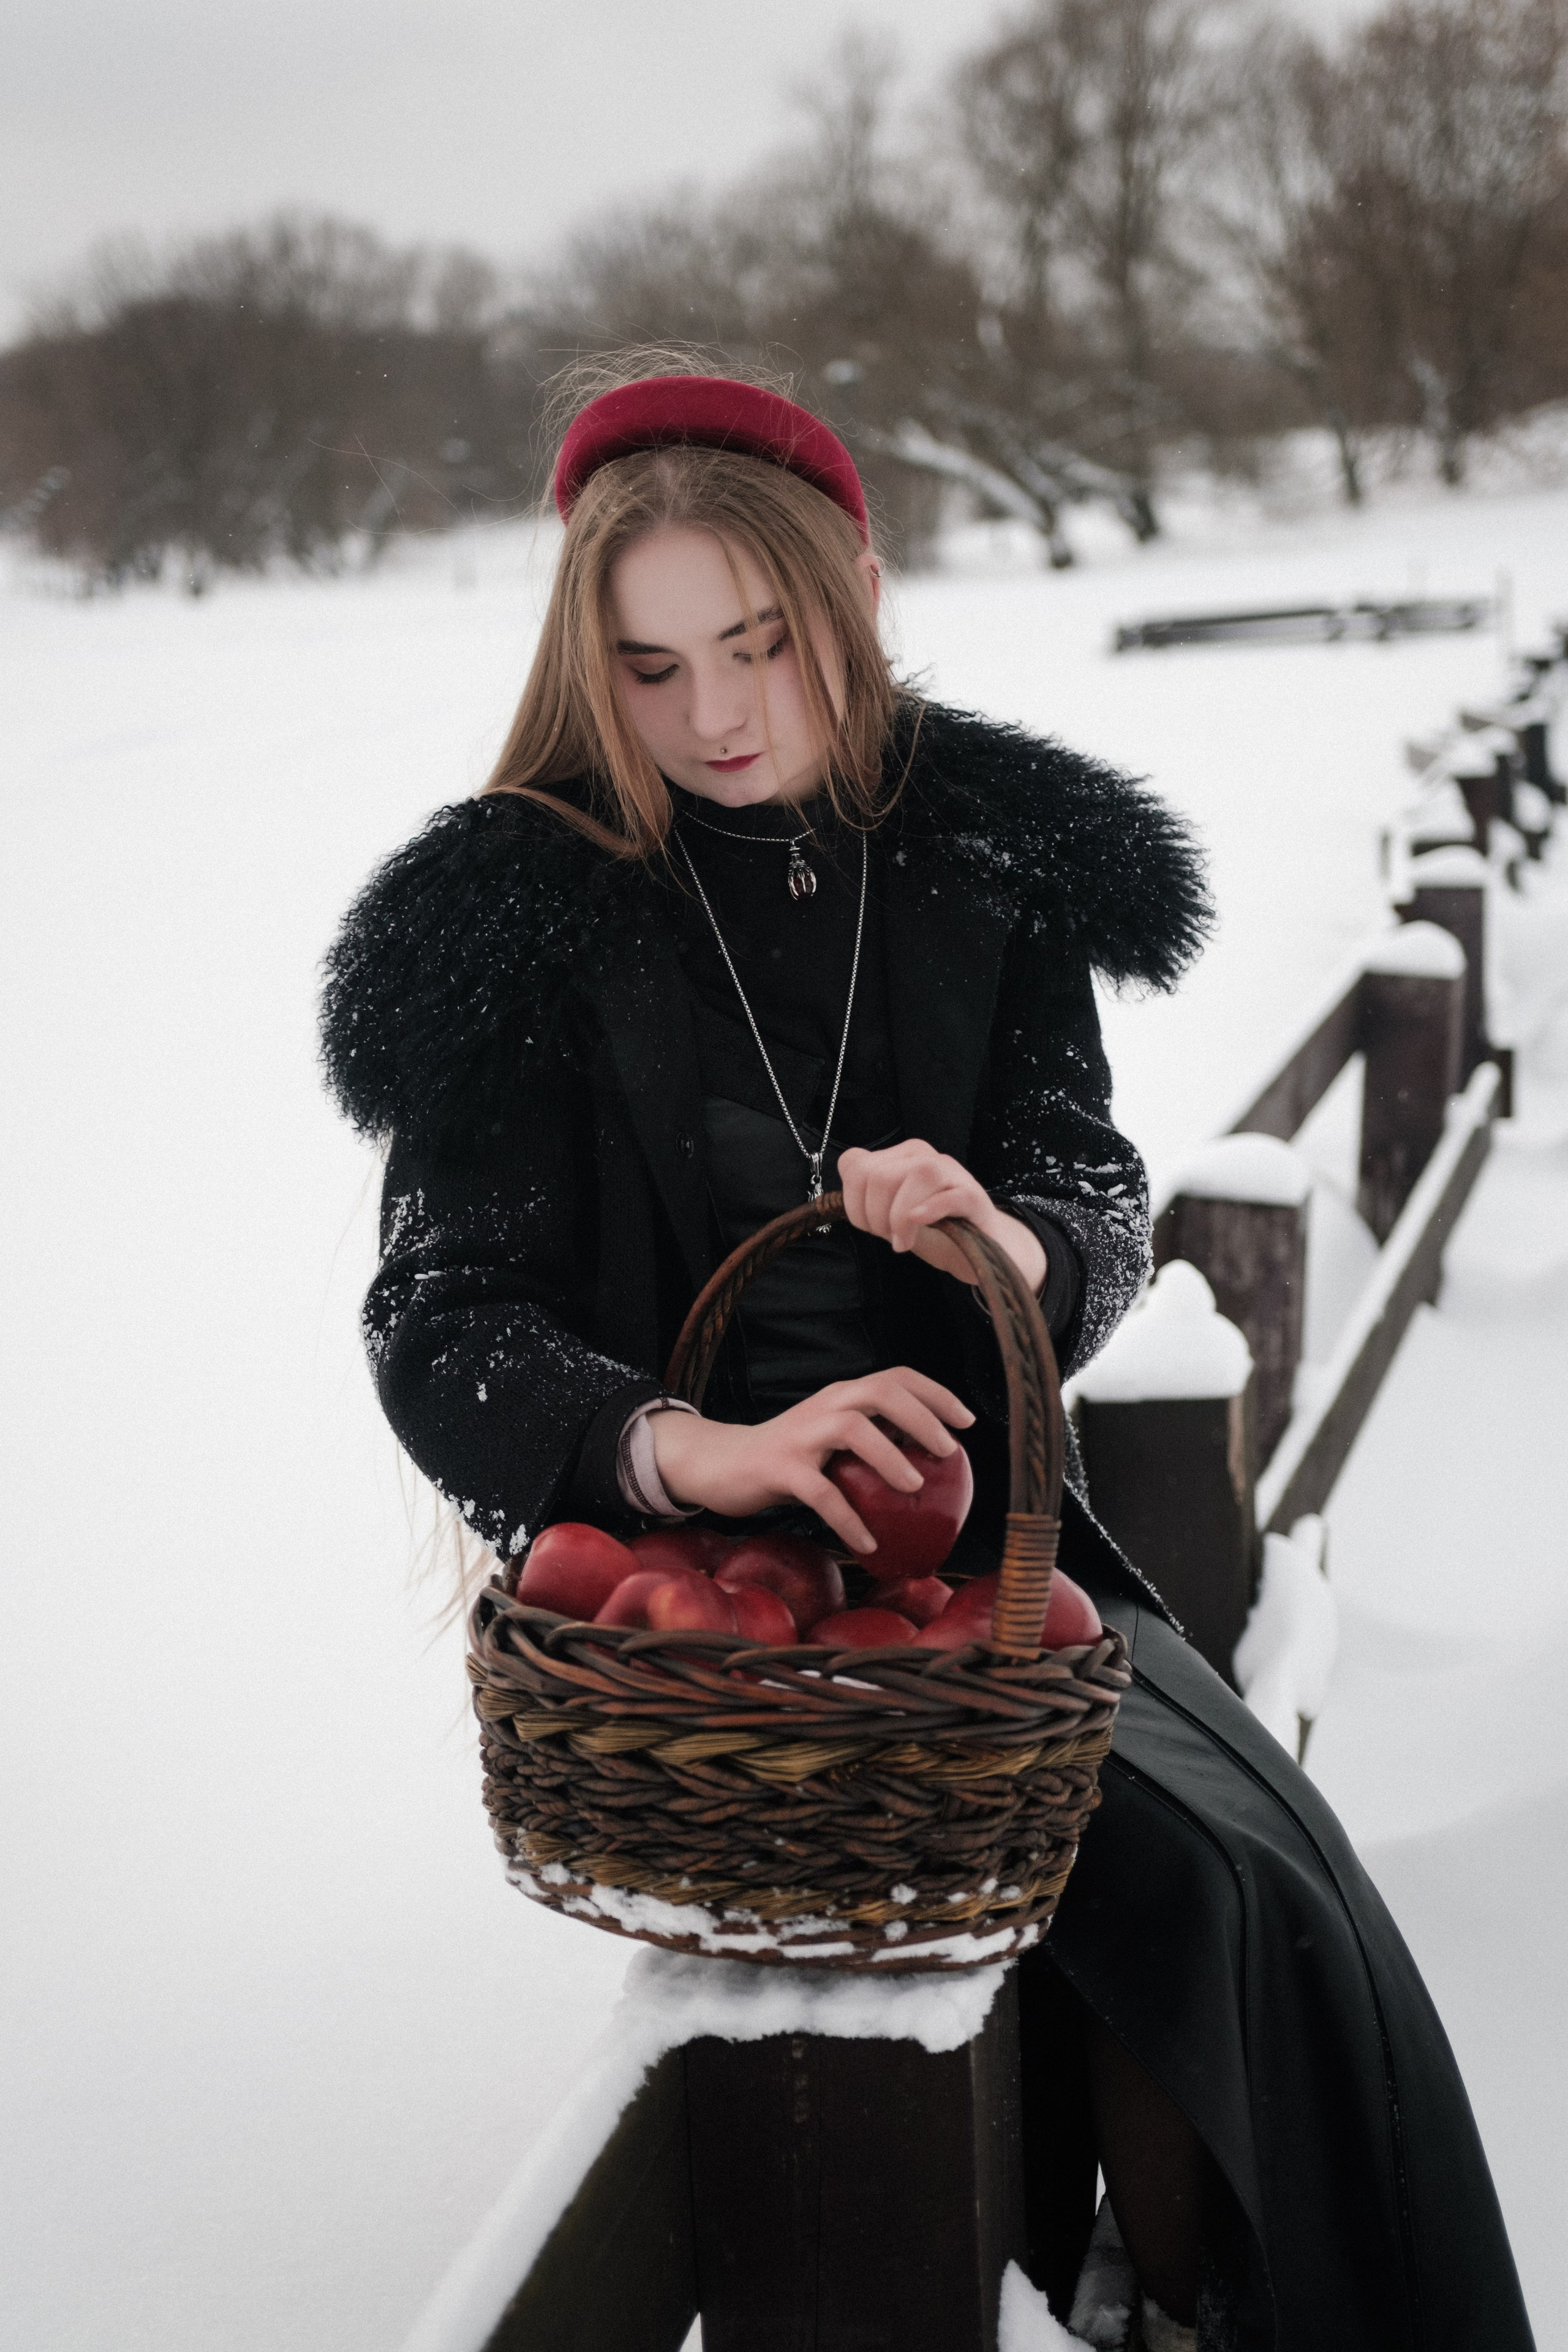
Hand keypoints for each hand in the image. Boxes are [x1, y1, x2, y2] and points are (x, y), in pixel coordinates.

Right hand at [648, 1368, 974, 1553]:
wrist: (722, 1465)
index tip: (967, 1421)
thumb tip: (930, 1467)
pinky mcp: (779, 1468)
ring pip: (852, 1429)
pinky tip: (868, 1544)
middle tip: (949, 1451)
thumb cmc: (791, 1458)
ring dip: (889, 1456)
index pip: (895, 1377)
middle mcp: (824, 1406)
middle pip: (879, 1392)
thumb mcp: (833, 1442)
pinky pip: (820, 1492)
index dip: (936, 1393)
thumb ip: (872, 1442)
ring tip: (915, 1487)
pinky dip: (848, 1518)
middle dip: (921, 1417)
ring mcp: (800, 1435)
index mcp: (842, 1396)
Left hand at [837, 1140, 1046, 1293]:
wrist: (978, 1250)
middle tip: (890, 1238)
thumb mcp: (890, 1216)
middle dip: (874, 1216)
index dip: (852, 1200)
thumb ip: (867, 1202)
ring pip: (915, 1177)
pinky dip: (930, 1210)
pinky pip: (949, 1194)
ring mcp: (951, 1173)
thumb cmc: (931, 1231)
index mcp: (898, 1157)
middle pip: (880, 1175)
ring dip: (899, 1218)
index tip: (868, 1226)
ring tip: (904, 1242)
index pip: (855, 1164)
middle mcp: (922, 1155)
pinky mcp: (973, 1196)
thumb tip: (845, 1200)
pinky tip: (921, 1224)